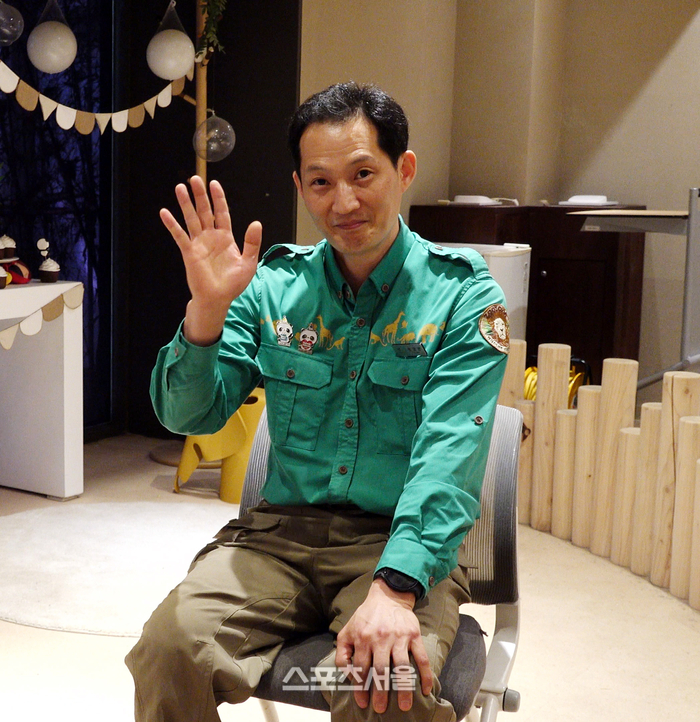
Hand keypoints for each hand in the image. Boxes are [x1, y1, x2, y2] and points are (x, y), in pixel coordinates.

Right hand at [160, 175, 261, 345]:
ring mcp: (199, 244)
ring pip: (191, 219)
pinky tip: (164, 213)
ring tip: (180, 187)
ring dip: (185, 204)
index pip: (222, 213)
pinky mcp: (189, 252)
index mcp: (226, 238)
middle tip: (195, 179)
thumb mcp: (248, 262)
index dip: (219, 199)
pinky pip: (179, 236)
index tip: (215, 184)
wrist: (218, 299)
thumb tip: (256, 223)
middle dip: (200, 196)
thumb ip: (252, 242)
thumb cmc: (233, 284)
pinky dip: (172, 224)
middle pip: (205, 212)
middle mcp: (211, 237)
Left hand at [335, 579, 432, 713]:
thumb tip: (347, 675)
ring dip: (404, 688)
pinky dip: (425, 674)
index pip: (360, 668)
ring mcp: (399, 637)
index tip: (362, 703)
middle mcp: (380, 638)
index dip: (360, 687)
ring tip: (405, 706)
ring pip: (402, 666)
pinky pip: (422, 657)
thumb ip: (342, 653)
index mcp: (363, 638)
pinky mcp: (414, 635)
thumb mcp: (347, 631)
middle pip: (381, 670)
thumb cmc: (365, 617)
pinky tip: (426, 690)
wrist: (388, 596)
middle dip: (380, 692)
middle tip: (381, 709)